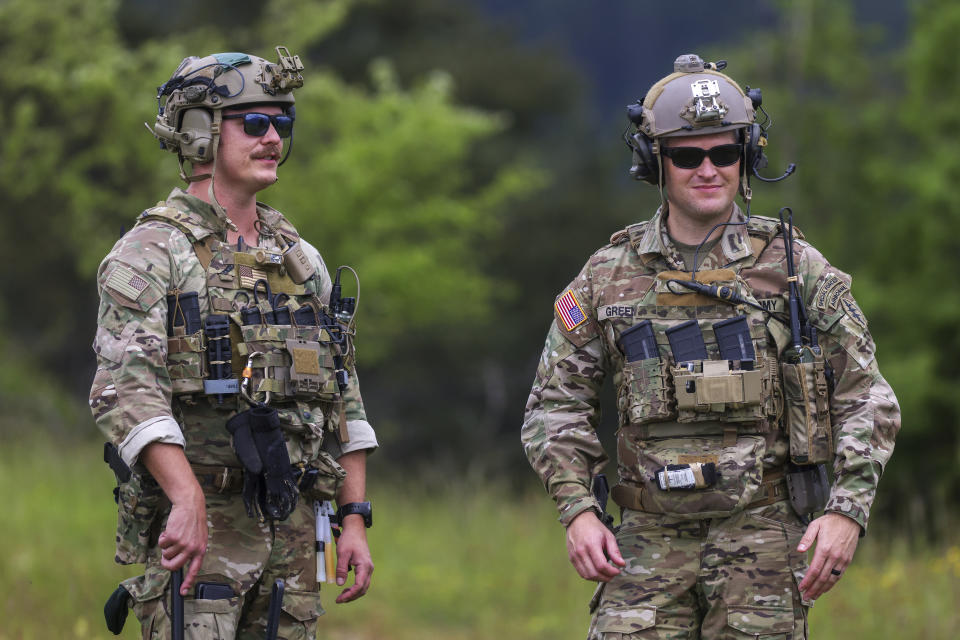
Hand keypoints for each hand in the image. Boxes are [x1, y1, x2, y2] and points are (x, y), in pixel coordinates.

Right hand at [140, 442, 207, 595]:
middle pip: (174, 566)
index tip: (182, 592)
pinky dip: (162, 538)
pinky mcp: (173, 537)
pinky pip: (161, 544)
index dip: (188, 581)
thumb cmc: (193, 521)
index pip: (194, 569)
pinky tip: (169, 529)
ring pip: (166, 555)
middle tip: (165, 557)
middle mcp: (192, 549)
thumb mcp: (199, 536)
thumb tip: (180, 563)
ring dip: (165, 547)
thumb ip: (192, 550)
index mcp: (201, 550)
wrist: (191, 505)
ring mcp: (183, 544)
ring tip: (172, 535)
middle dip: (166, 563)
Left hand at [334, 516, 372, 602]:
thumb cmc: (349, 539)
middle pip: (363, 589)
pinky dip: (355, 588)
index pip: (359, 586)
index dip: (349, 595)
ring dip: (354, 593)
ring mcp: (368, 568)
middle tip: (339, 600)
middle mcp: (369, 568)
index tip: (339, 599)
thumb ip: (341, 569)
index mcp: (364, 566)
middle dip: (351, 597)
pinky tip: (347, 589)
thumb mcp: (342, 553)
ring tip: (342, 596)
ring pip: (363, 586)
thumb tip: (340, 584)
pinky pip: (362, 581)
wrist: (356, 529)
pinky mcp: (365, 567)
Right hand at [566, 510, 624, 581]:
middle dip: (606, 577)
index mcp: (591, 544)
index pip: (601, 566)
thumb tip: (621, 564)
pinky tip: (597, 572)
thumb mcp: (608, 536)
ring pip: (586, 575)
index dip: (611, 572)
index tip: (618, 571)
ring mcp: (574, 556)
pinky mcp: (571, 558)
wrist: (578, 519)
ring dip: (598, 579)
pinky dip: (590, 576)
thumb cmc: (594, 527)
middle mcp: (581, 551)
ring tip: (606, 575)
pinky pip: (581, 572)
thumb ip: (614, 551)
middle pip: (594, 573)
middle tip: (613, 575)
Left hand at [796, 512, 860, 599]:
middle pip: (822, 578)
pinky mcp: (847, 561)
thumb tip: (799, 550)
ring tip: (814, 597)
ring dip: (822, 589)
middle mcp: (834, 557)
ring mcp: (842, 560)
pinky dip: (831, 584)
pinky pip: (839, 575)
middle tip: (806, 598)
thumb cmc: (829, 522)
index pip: (814, 570)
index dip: (807, 581)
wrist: (849, 519)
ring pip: (832, 579)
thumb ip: (806, 539)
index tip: (801, 588)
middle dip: (813, 589)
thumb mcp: (815, 525)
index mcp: (824, 549)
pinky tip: (825, 588)